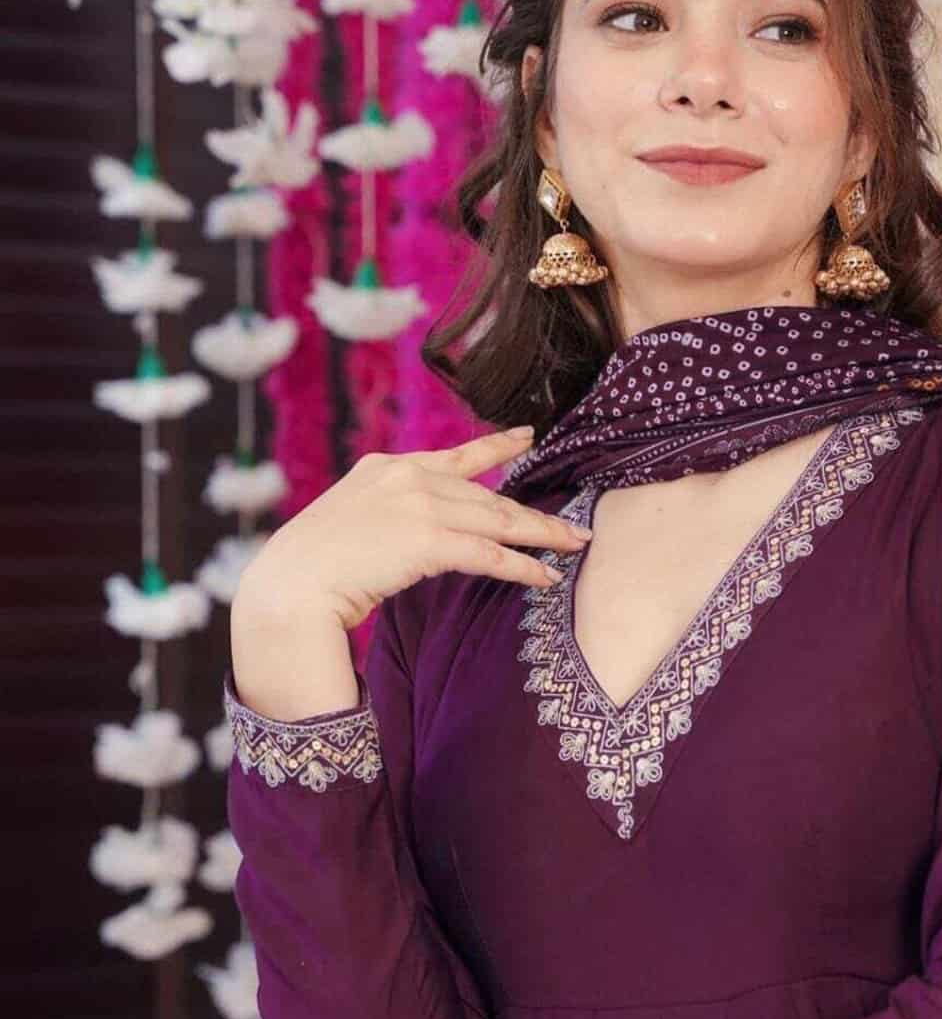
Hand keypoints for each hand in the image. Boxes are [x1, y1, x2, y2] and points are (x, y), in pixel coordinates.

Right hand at [236, 426, 591, 634]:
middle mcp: (408, 476)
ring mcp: (419, 505)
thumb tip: (416, 532)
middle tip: (574, 523)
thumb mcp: (352, 519)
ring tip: (575, 544)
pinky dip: (521, 566)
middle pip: (487, 495)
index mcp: (388, 468)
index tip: (527, 435)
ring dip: (541, 535)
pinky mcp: (428, 539)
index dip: (498, 447)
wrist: (291, 583)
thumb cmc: (314, 566)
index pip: (456, 457)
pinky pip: (489, 554)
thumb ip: (389, 513)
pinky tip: (544, 575)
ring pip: (498, 520)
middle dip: (533, 513)